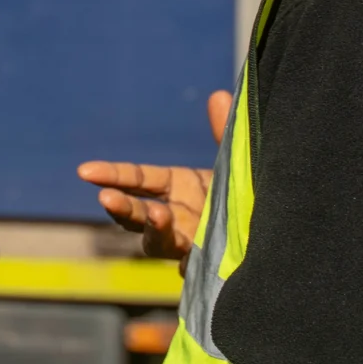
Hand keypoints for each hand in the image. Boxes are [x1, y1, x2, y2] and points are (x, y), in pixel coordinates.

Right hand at [76, 90, 232, 269]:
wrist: (276, 226)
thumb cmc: (247, 190)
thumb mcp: (236, 159)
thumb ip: (226, 132)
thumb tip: (218, 96)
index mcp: (177, 186)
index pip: (137, 180)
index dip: (112, 175)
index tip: (86, 171)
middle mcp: (175, 216)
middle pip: (136, 214)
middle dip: (121, 207)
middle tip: (108, 198)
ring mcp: (187, 243)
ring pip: (157, 242)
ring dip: (153, 230)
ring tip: (157, 215)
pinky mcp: (206, 264)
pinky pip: (191, 267)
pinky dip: (188, 262)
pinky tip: (191, 259)